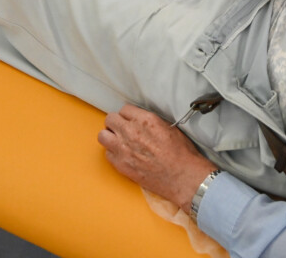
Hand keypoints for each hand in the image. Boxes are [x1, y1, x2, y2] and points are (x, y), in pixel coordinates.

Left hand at [97, 104, 217, 210]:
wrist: (182, 176)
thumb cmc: (180, 152)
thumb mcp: (168, 127)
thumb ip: (149, 121)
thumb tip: (139, 121)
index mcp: (145, 120)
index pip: (124, 109)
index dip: (128, 115)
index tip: (130, 121)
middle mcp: (131, 132)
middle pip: (110, 119)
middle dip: (116, 123)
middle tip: (123, 130)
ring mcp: (123, 149)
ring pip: (102, 136)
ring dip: (110, 137)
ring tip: (119, 141)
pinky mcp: (121, 165)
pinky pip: (107, 154)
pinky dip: (113, 153)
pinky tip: (123, 156)